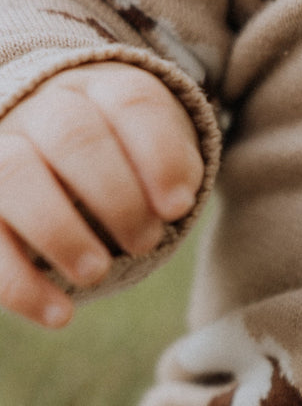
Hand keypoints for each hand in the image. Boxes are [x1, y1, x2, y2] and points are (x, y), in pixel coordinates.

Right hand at [0, 62, 203, 327]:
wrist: (56, 152)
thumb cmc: (126, 157)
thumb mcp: (158, 151)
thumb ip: (172, 168)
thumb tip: (173, 203)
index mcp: (103, 89)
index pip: (132, 103)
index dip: (158, 156)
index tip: (179, 208)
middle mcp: (45, 107)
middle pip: (75, 135)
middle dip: (116, 197)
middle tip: (145, 242)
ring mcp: (0, 146)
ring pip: (13, 173)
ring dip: (59, 230)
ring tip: (96, 272)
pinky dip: (18, 282)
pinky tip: (58, 316)